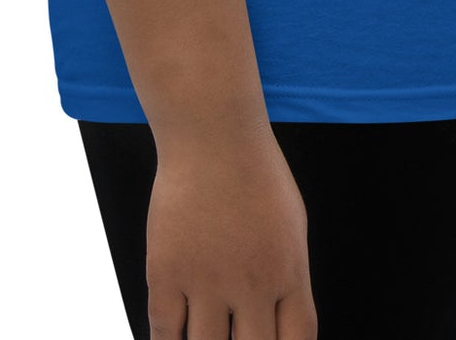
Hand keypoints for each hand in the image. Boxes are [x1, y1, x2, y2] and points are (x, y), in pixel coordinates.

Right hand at [144, 131, 316, 338]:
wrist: (212, 135)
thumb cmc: (256, 176)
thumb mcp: (291, 226)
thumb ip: (289, 281)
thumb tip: (281, 328)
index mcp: (289, 271)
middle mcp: (251, 283)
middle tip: (236, 335)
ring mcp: (206, 280)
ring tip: (208, 334)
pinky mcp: (166, 273)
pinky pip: (164, 334)